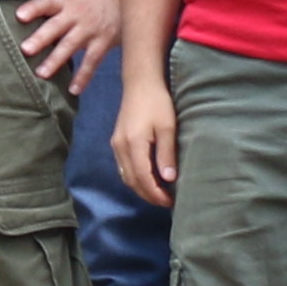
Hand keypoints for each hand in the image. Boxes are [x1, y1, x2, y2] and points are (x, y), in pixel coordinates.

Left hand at [8, 0, 114, 85]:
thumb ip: (53, 14)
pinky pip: (91, 62)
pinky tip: (73, 90)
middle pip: (56, 26)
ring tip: (41, 74)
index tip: (18, 15)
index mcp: (66, 5)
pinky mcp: (103, 43)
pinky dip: (83, 77)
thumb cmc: (90, 3)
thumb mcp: (72, 2)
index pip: (46, 3)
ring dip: (56, 60)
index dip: (33, 8)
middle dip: (41, 37)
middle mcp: (76, 16)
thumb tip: (20, 26)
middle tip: (25, 49)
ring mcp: (90, 30)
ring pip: (71, 45)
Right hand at [114, 69, 177, 204]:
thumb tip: (169, 179)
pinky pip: (123, 167)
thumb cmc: (157, 102)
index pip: (142, 177)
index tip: (170, 202)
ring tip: (159, 193)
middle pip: (131, 180)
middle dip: (148, 195)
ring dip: (140, 188)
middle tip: (166, 202)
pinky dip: (135, 178)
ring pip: (125, 175)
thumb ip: (166, 154)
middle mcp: (120, 147)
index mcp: (133, 144)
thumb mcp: (167, 127)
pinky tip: (147, 178)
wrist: (140, 83)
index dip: (155, 193)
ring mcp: (116, 145)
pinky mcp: (117, 141)